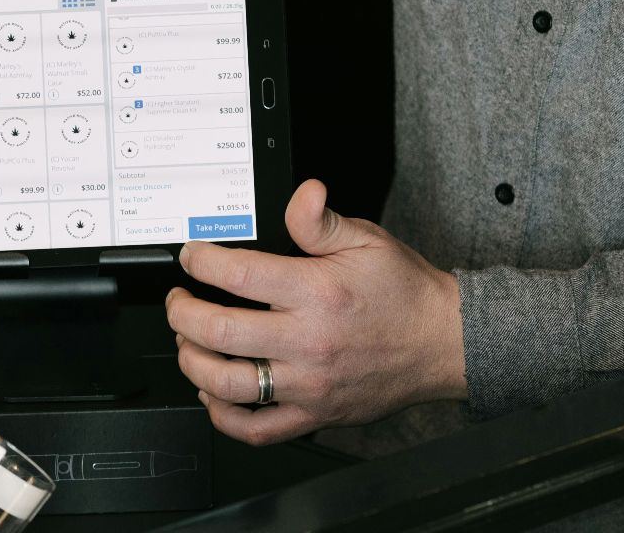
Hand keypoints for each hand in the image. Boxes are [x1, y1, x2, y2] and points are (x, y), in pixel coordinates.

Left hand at [165, 179, 465, 444]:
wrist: (443, 342)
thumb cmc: (404, 294)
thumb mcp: (366, 241)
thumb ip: (319, 220)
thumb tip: (301, 194)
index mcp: (316, 292)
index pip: (236, 274)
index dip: (200, 260)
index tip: (192, 256)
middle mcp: (308, 341)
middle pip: (219, 331)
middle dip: (183, 312)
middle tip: (180, 300)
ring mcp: (309, 384)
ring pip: (228, 384)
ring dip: (193, 362)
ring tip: (189, 341)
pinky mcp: (314, 414)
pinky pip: (257, 429)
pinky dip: (223, 415)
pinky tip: (213, 393)